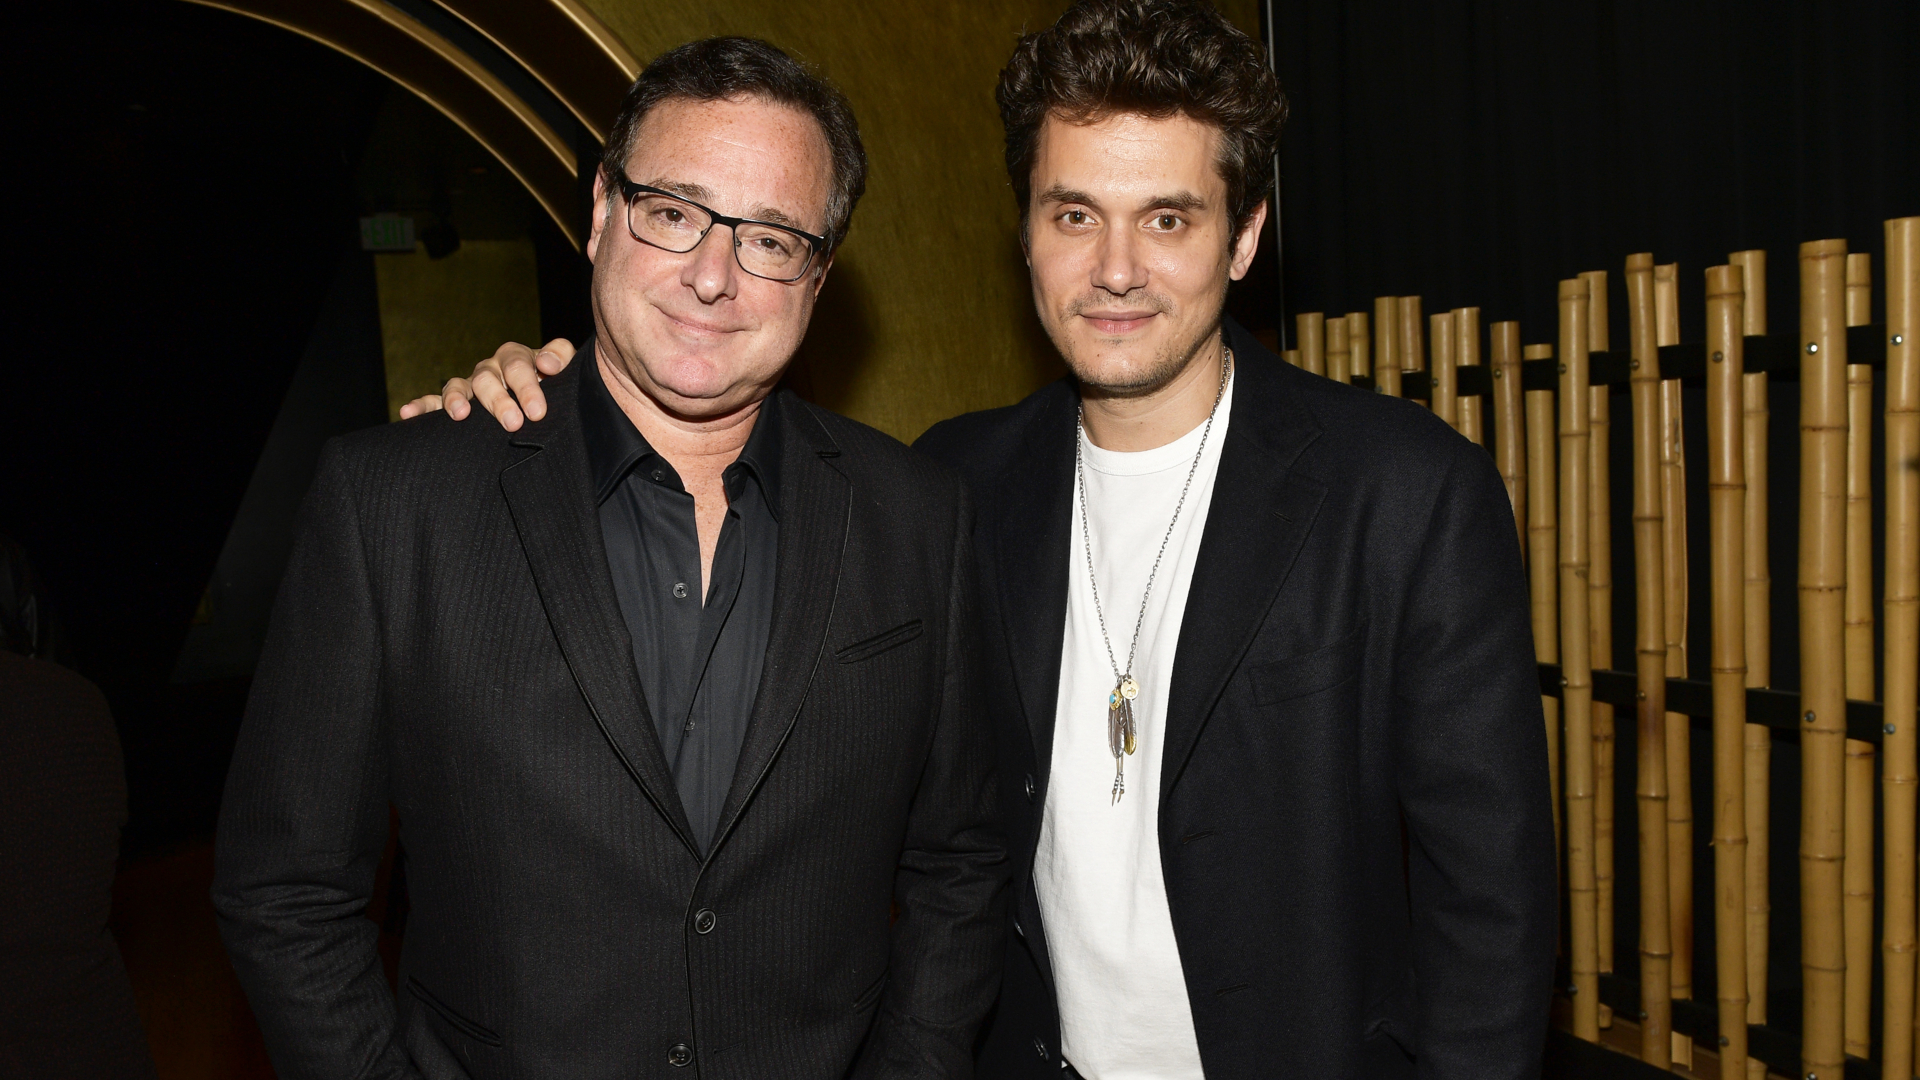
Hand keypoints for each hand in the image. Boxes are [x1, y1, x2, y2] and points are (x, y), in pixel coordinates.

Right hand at [397, 338, 578, 430]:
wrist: (539, 404)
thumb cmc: (552, 386)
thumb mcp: (562, 372)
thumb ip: (561, 358)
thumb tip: (548, 363)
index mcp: (516, 359)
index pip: (518, 365)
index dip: (527, 386)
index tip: (537, 411)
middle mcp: (490, 369)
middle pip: (488, 378)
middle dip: (499, 401)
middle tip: (513, 423)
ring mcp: (470, 386)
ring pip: (459, 386)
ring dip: (457, 399)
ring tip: (460, 415)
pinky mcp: (452, 403)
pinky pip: (432, 402)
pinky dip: (421, 406)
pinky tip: (407, 413)